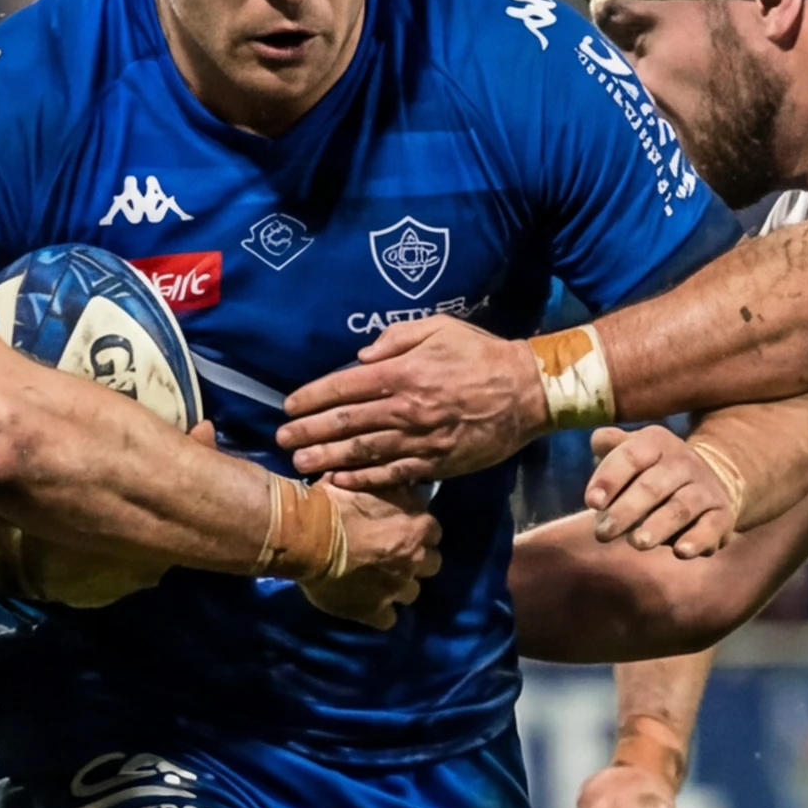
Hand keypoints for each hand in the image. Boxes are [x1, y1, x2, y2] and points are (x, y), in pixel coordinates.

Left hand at [282, 315, 552, 487]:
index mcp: (402, 373)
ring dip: (326, 457)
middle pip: (345, 422)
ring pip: (362, 452)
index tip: (289, 406)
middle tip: (281, 440)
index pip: (344, 386)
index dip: (312, 397)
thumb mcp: (440, 328)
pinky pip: (392, 474)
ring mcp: (419, 440)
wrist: (527, 392)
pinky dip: (363, 479)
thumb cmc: (482, 354)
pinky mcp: (435, 463)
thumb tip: (361, 355)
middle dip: (308, 430)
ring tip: (299, 462)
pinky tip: (339, 480)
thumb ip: (396, 339)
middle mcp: (404, 408)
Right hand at [291, 481, 442, 629]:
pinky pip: (388, 620)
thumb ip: (385, 486)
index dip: (416, 533)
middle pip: (431, 564)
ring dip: (398, 587)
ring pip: (412, 593)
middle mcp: (415, 555)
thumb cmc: (331, 500)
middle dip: (414, 561)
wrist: (305, 533)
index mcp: (416, 522)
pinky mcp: (375, 609)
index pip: (433, 532)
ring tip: (376, 582)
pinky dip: (378, 613)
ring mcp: (397, 585)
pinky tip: (365, 605)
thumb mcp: (365, 479)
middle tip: (391, 558)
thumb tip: (390, 480)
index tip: (400, 532)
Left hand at [581, 425, 740, 556]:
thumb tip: (598, 441)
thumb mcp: (634, 451)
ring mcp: (705, 489)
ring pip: (680, 507)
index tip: (592, 502)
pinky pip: (711, 527)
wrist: (710, 480)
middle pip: (652, 486)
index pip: (632, 456)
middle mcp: (683, 463)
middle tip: (603, 533)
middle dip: (626, 510)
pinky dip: (697, 540)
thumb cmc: (654, 471)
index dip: (610, 478)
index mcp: (656, 443)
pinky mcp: (721, 516)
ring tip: (636, 543)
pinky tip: (681, 552)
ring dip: (658, 526)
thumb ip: (611, 445)